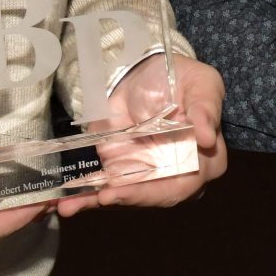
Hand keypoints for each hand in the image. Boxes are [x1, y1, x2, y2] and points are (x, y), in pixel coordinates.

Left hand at [58, 55, 228, 217]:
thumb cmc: (182, 78)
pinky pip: (104, 187)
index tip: (137, 188)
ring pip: (126, 195)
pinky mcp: (119, 169)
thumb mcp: (202, 85)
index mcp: (206, 160)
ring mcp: (145, 174)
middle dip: (129, 198)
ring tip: (72, 206)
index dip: (160, 190)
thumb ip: (205, 109)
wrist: (146, 70)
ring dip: (99, 202)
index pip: (186, 183)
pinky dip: (84, 198)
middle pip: (154, 195)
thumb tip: (207, 138)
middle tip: (106, 196)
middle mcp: (176, 174)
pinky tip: (68, 205)